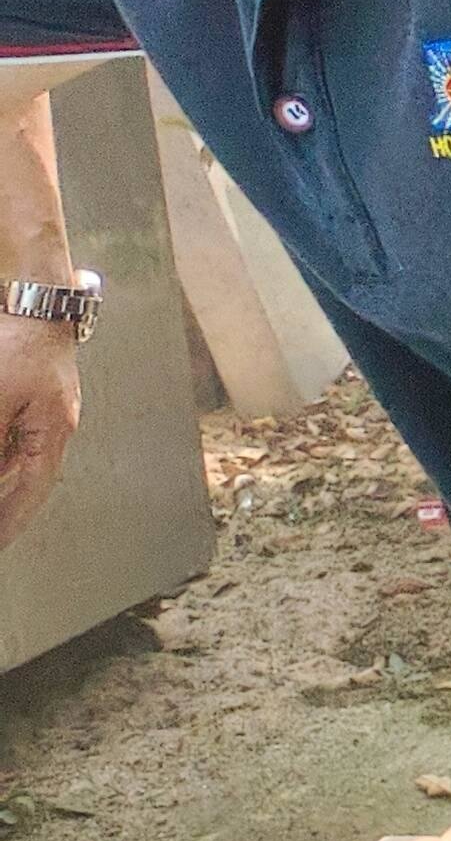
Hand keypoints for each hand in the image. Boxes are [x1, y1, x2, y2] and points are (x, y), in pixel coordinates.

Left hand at [0, 319, 78, 553]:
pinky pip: (14, 437)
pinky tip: (0, 462)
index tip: (0, 544)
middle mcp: (54, 424)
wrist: (37, 297)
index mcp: (54, 430)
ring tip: (1, 504)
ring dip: (5, 481)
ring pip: (20, 458)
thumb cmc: (20, 342)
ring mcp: (43, 408)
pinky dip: (3, 456)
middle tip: (0, 531)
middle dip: (8, 506)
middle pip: (29, 478)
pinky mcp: (30, 393)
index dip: (14, 521)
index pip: (34, 490)